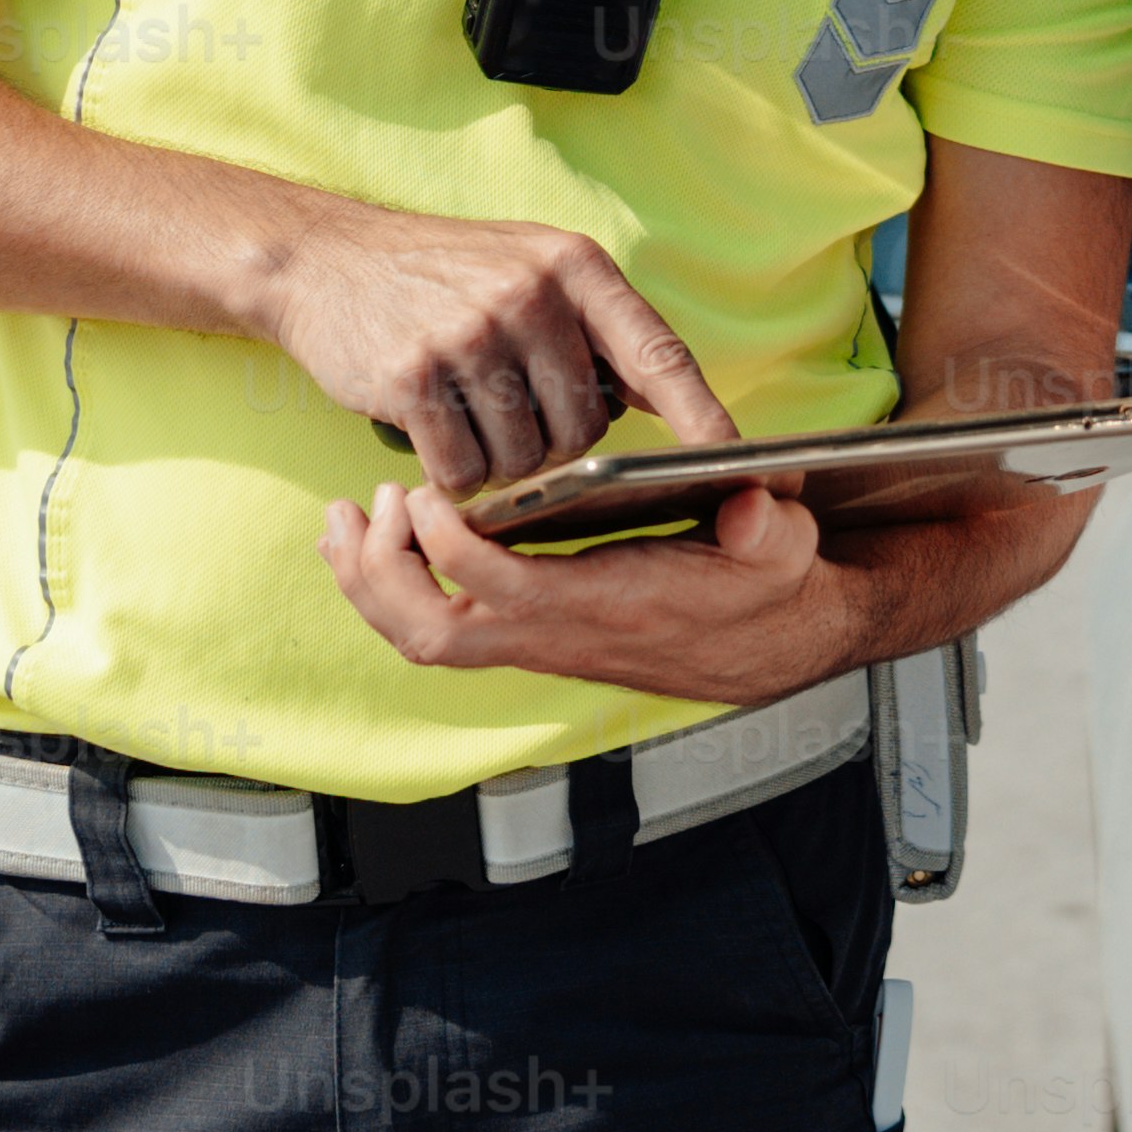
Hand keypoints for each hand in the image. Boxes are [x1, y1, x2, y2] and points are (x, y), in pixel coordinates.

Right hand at [251, 196, 734, 496]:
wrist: (323, 260)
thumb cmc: (441, 277)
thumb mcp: (529, 268)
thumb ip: (598, 330)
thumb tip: (677, 407)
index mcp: (574, 265)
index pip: (659, 352)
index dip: (703, 416)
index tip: (742, 463)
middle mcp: (529, 293)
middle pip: (587, 431)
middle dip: (557, 445)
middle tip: (510, 411)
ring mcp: (469, 333)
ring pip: (526, 460)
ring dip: (500, 462)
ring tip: (467, 412)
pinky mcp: (413, 377)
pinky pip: (463, 471)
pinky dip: (452, 472)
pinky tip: (431, 428)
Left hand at [323, 469, 855, 708]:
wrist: (768, 641)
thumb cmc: (763, 585)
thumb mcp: (783, 548)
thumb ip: (770, 529)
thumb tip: (756, 505)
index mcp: (607, 605)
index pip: (502, 590)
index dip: (448, 546)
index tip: (425, 490)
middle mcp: (557, 633)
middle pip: (434, 633)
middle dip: (378, 577)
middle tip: (362, 507)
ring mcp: (535, 639)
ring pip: (424, 638)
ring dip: (371, 584)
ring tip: (348, 519)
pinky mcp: (527, 632)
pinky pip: (439, 625)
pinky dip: (396, 585)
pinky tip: (382, 538)